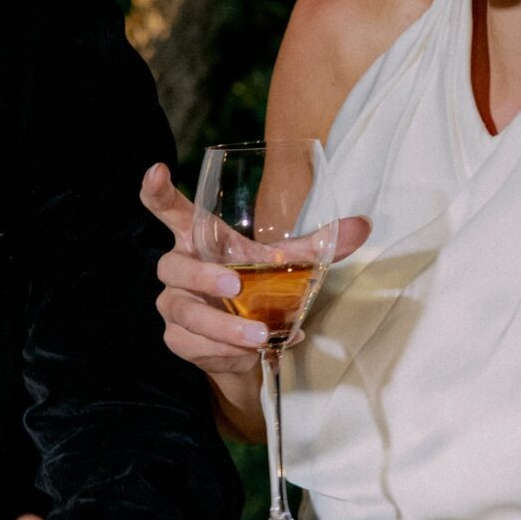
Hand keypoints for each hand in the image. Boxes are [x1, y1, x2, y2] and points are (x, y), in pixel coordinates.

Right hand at [140, 161, 370, 379]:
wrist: (245, 344)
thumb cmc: (256, 287)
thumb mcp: (285, 264)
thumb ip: (317, 247)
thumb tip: (363, 226)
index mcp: (199, 239)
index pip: (169, 210)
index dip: (157, 191)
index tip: (157, 170)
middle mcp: (178, 268)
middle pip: (173, 265)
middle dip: (203, 276)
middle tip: (235, 284)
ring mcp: (173, 304)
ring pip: (185, 310)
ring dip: (221, 323)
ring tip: (257, 333)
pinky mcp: (177, 338)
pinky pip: (193, 342)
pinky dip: (225, 348)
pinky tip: (254, 348)